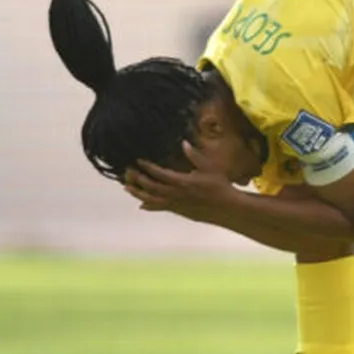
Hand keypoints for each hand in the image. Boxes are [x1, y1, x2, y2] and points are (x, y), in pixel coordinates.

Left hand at [124, 141, 242, 225]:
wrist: (227, 208)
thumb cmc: (219, 186)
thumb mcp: (209, 167)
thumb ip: (195, 156)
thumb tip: (183, 143)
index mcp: (183, 181)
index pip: (160, 173)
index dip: (147, 166)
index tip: (137, 160)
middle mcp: (176, 194)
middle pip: (152, 186)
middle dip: (138, 179)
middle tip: (127, 172)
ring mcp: (176, 204)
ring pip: (153, 199)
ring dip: (138, 193)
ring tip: (127, 187)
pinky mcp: (178, 211)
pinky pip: (161, 208)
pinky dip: (150, 206)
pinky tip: (141, 205)